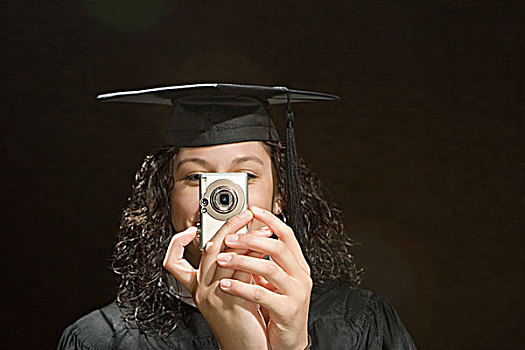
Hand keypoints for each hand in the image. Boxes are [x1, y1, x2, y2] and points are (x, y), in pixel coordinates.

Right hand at [163, 210, 269, 349]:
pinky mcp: (230, 301)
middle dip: (228, 226)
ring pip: (225, 256)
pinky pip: (240, 271)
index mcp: (197, 287)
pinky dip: (254, 256)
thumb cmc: (241, 319)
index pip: (173, 261)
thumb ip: (231, 268)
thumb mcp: (230, 289)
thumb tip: (244, 241)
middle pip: (208, 248)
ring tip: (263, 231)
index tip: (192, 229)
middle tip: (245, 215)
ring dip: (247, 238)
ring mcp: (214, 295)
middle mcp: (201, 290)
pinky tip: (266, 251)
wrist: (246, 348)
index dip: (177, 242)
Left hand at [218, 206, 311, 349]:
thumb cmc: (278, 311)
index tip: (253, 210)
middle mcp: (300, 276)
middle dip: (250, 239)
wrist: (287, 344)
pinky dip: (241, 287)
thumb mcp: (273, 282)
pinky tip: (226, 284)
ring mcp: (296, 293)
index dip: (270, 220)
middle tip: (229, 238)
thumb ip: (262, 262)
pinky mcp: (288, 310)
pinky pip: (262, 293)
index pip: (286, 234)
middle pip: (277, 247)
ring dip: (242, 260)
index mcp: (297, 266)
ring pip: (269, 267)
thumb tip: (241, 241)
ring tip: (222, 259)